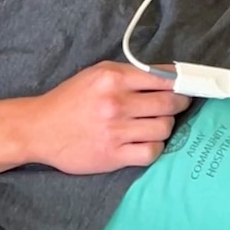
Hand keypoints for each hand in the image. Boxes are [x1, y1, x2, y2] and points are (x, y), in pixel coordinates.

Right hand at [32, 62, 190, 173]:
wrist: (41, 128)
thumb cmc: (71, 98)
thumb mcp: (97, 73)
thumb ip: (130, 73)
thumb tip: (166, 75)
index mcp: (113, 77)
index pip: (161, 78)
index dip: (180, 82)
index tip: (188, 85)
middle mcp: (116, 103)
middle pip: (168, 104)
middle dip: (181, 103)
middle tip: (181, 103)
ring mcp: (116, 131)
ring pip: (163, 128)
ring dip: (167, 125)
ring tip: (160, 122)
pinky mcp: (114, 155)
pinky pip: (151, 152)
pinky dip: (155, 146)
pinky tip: (148, 140)